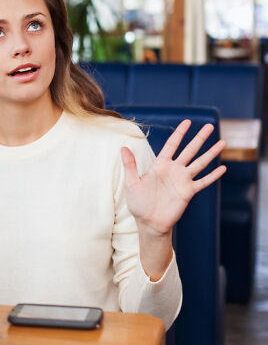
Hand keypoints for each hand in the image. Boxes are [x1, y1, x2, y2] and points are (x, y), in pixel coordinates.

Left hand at [122, 120, 226, 236]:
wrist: (149, 222)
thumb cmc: (138, 203)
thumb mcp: (131, 183)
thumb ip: (130, 165)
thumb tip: (123, 147)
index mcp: (160, 165)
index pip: (172, 145)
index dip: (179, 133)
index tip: (187, 122)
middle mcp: (173, 170)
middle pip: (189, 150)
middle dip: (199, 138)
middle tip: (209, 126)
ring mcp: (182, 181)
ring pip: (200, 163)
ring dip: (211, 153)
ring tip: (222, 142)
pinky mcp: (188, 192)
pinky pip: (203, 182)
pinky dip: (213, 176)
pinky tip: (222, 168)